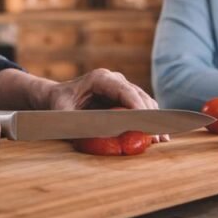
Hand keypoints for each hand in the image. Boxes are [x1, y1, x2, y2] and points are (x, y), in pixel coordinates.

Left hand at [41, 69, 168, 142]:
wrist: (56, 97)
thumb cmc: (58, 104)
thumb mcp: (62, 113)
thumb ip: (76, 120)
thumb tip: (93, 132)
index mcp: (100, 78)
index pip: (125, 91)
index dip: (138, 106)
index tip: (147, 122)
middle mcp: (114, 80)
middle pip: (139, 96)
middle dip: (150, 116)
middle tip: (160, 136)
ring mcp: (121, 88)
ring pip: (144, 101)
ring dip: (152, 120)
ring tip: (161, 139)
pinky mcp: (123, 99)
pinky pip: (140, 107)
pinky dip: (148, 120)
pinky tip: (155, 136)